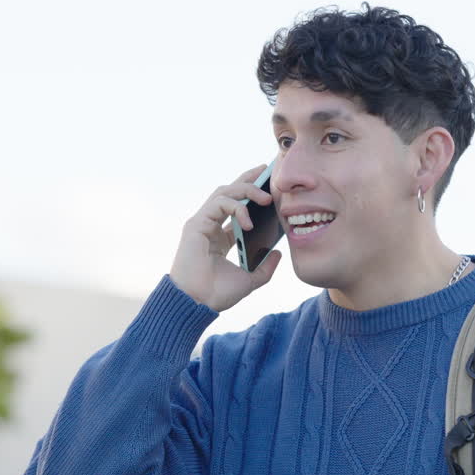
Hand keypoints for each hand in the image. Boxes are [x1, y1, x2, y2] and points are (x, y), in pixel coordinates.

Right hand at [169, 164, 282, 311]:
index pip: (238, 209)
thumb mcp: (249, 280)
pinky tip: (249, 222)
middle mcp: (210, 226)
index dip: (253, 196)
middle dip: (248, 179)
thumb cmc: (216, 294)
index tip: (271, 188)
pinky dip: (236, 207)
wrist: (196, 304)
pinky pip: (218, 204)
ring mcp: (202, 223)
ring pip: (224, 193)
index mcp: (220, 238)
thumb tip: (278, 254)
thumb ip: (264, 268)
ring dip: (246, 190)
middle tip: (267, 170)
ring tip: (266, 197)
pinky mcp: (196, 224)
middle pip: (230, 193)